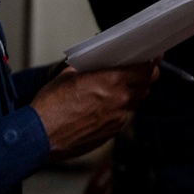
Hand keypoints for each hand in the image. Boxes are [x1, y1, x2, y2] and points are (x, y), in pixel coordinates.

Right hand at [31, 61, 158, 160]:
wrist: (40, 137)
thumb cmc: (51, 105)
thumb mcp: (68, 74)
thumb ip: (90, 66)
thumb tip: (97, 60)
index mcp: (111, 81)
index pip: (145, 69)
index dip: (151, 62)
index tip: (153, 56)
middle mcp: (120, 100)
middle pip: (146, 85)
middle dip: (145, 76)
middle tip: (139, 70)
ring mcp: (117, 118)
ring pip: (134, 101)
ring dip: (131, 92)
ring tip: (117, 87)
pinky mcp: (111, 132)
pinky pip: (122, 116)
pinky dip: (117, 109)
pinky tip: (102, 107)